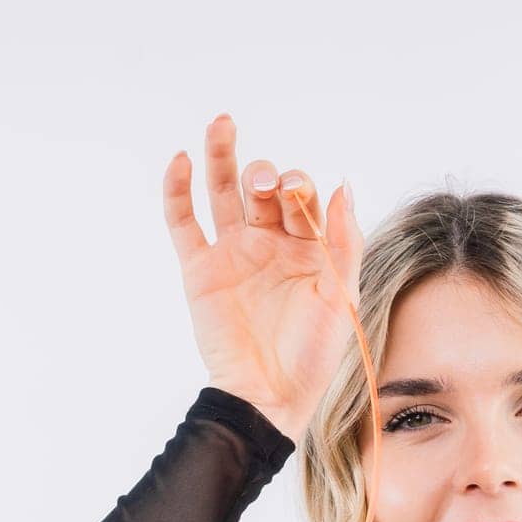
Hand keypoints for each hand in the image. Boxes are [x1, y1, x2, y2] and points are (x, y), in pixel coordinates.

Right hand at [163, 114, 363, 442]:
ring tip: (223, 125)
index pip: (302, 199)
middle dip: (268, 176)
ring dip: (223, 157)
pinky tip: (181, 161)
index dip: (301, 188)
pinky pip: (183, 222)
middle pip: (263, 189)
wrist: (270, 396)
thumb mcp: (340, 296)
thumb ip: (344, 242)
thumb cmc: (312, 356)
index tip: (299, 194)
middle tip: (269, 183)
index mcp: (307, 247)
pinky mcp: (200, 269)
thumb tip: (343, 185)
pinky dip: (178, 190)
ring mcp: (232, 253)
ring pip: (223, 192)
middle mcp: (269, 243)